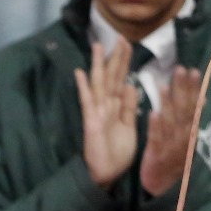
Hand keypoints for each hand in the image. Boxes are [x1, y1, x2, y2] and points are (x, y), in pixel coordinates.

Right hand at [74, 40, 138, 189]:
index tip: (128, 43)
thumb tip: (131, 85)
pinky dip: (84, 87)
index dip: (124, 61)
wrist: (106, 174)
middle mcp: (106, 105)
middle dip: (115, 57)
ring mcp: (97, 111)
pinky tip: (80, 73)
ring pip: (99, 84)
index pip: (121, 78)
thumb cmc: (117, 151)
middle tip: (119, 36)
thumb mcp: (129, 126)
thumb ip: (129, 107)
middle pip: (111, 76)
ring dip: (98, 65)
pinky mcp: (91, 121)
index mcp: (116, 106)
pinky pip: (87, 101)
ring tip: (97, 45)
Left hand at [140, 65, 203, 196]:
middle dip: (183, 90)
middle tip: (181, 70)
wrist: (160, 187)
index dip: (194, 89)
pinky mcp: (156, 155)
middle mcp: (184, 138)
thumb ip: (192, 120)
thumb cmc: (172, 159)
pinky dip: (156, 127)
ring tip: (165, 85)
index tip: (194, 72)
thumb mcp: (186, 139)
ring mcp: (171, 147)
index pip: (194, 107)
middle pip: (184, 111)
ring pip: (171, 122)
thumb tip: (201, 99)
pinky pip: (156, 139)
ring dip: (168, 104)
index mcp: (191, 132)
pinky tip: (154, 113)